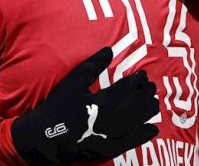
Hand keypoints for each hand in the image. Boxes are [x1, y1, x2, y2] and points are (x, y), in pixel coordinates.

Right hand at [11, 47, 158, 164]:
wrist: (44, 136)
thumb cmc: (57, 106)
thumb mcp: (73, 81)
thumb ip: (92, 65)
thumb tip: (109, 50)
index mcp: (103, 101)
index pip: (127, 88)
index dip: (137, 80)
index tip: (143, 74)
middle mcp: (110, 120)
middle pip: (135, 105)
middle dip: (146, 94)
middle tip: (152, 87)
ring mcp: (110, 136)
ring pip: (136, 122)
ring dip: (148, 112)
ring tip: (155, 103)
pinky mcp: (107, 149)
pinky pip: (130, 142)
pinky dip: (143, 135)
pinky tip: (153, 129)